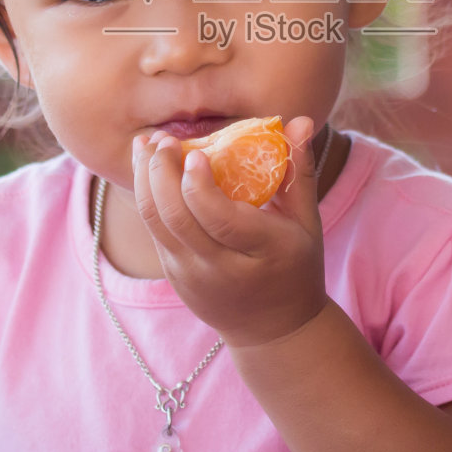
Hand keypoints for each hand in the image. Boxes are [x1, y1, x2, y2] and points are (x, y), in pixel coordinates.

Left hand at [131, 115, 327, 348]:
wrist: (274, 331)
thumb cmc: (296, 265)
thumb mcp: (307, 223)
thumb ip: (299, 171)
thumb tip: (301, 120)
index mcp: (262, 252)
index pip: (221, 220)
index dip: (200, 186)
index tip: (194, 150)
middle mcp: (221, 268)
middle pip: (177, 218)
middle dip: (162, 172)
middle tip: (164, 138)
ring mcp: (192, 275)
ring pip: (155, 223)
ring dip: (144, 179)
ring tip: (145, 144)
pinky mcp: (174, 276)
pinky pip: (153, 230)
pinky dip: (146, 195)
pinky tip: (146, 167)